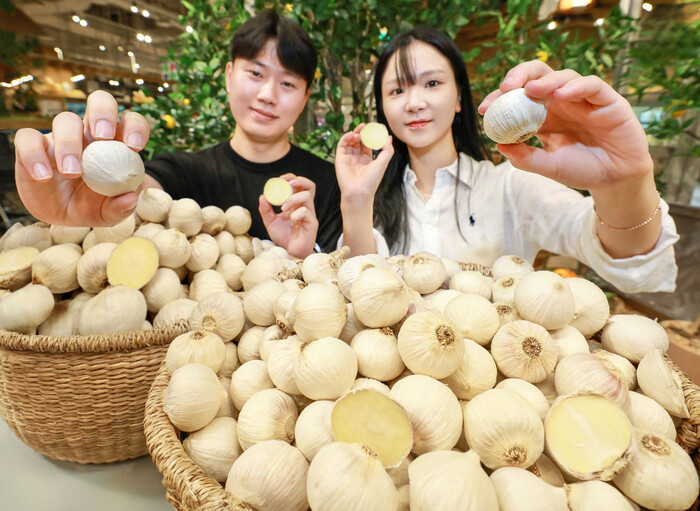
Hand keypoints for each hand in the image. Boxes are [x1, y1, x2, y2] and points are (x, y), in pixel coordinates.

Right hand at [14, 90, 150, 226]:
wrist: (63, 216)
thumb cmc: (92, 206)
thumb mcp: (109, 214)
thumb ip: (121, 207)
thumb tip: (130, 197)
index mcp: (115, 143)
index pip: (130, 121)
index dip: (135, 127)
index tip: (134, 146)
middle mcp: (90, 134)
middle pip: (99, 102)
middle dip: (103, 113)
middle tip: (103, 137)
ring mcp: (62, 137)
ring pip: (64, 120)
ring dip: (69, 144)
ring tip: (72, 173)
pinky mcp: (35, 147)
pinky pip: (28, 138)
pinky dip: (34, 154)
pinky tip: (44, 177)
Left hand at [258, 174, 318, 257]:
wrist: (289, 253)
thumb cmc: (283, 237)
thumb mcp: (270, 222)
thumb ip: (266, 210)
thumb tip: (262, 196)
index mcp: (297, 204)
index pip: (299, 186)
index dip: (292, 179)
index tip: (281, 179)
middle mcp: (305, 207)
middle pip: (310, 186)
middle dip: (299, 181)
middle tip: (287, 184)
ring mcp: (310, 215)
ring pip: (307, 197)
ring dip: (293, 199)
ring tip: (283, 208)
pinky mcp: (312, 224)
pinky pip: (306, 212)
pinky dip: (295, 214)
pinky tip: (291, 221)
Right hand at [334, 123, 393, 204]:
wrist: (359, 192)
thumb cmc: (371, 181)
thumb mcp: (383, 163)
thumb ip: (387, 150)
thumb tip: (389, 138)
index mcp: (367, 160)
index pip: (367, 144)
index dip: (370, 135)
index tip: (374, 128)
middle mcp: (357, 158)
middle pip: (358, 141)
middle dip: (361, 132)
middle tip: (365, 126)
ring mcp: (348, 158)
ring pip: (349, 141)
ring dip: (354, 134)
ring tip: (359, 132)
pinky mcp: (340, 159)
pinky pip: (342, 145)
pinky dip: (345, 137)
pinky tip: (352, 134)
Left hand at [478, 60, 652, 191]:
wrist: (614, 180)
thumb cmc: (581, 170)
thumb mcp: (548, 167)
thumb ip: (525, 158)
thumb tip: (499, 145)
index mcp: (543, 115)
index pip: (518, 97)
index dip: (500, 99)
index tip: (485, 109)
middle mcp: (562, 102)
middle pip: (538, 76)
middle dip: (519, 76)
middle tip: (505, 87)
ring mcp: (584, 99)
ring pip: (563, 76)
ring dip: (545, 81)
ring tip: (531, 90)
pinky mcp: (608, 101)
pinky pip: (592, 85)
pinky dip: (575, 86)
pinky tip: (561, 95)